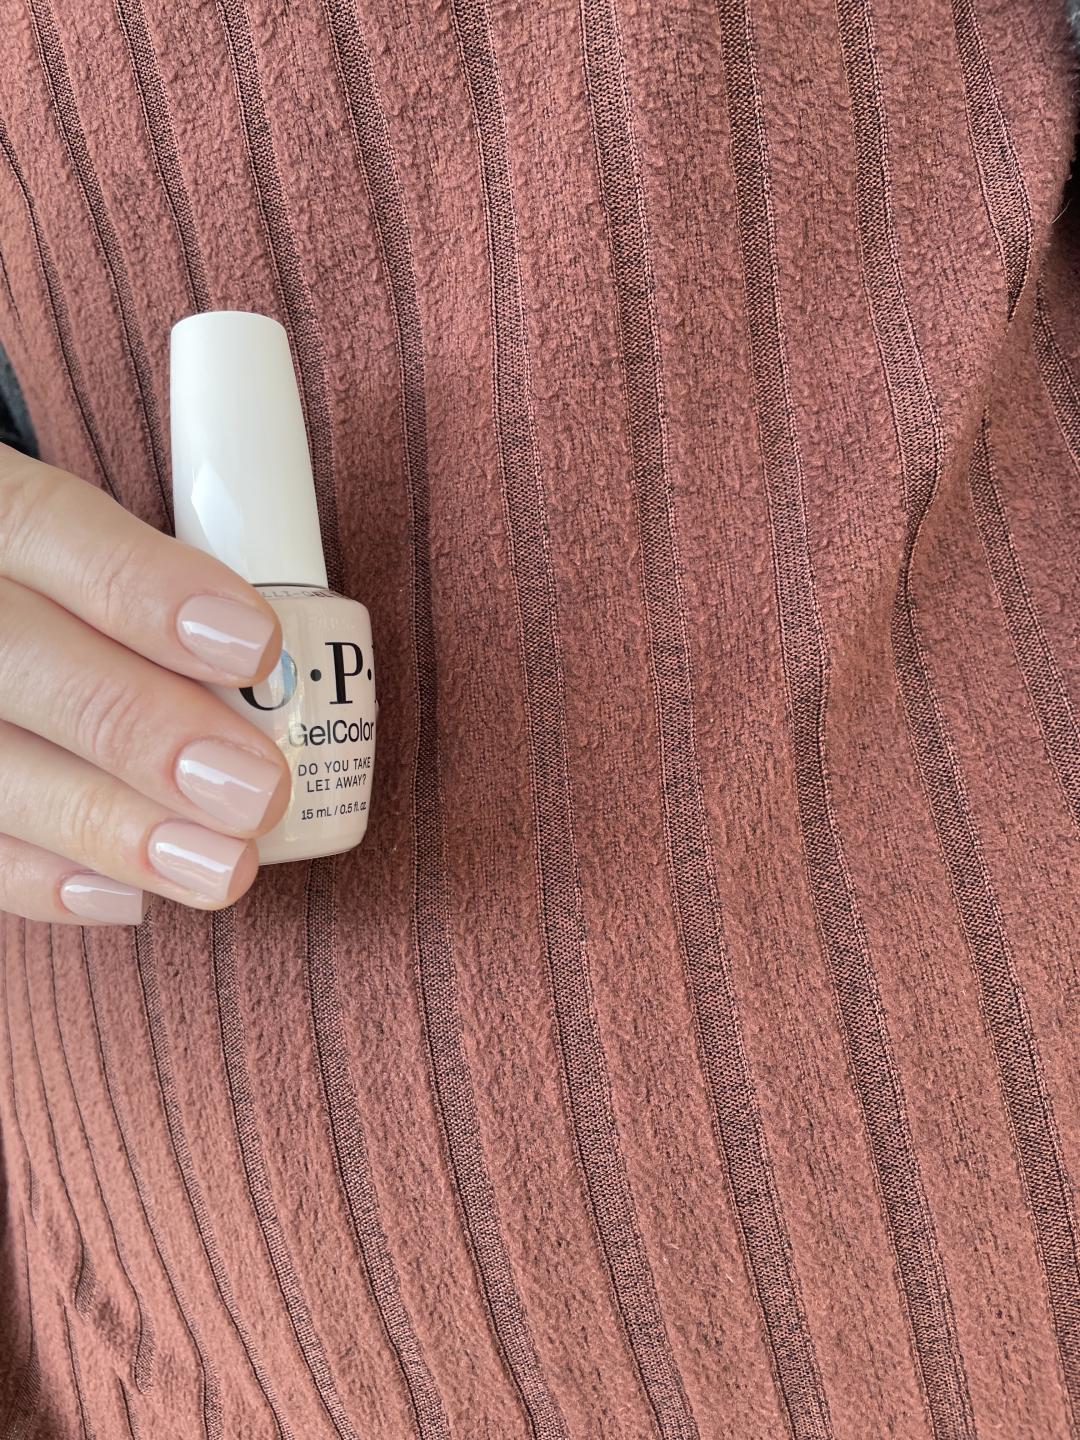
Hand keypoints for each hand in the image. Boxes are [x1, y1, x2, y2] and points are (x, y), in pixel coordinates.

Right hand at [0, 444, 291, 924]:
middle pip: (19, 658)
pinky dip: (40, 879)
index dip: (150, 592)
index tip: (258, 648)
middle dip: (145, 730)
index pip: (49, 529)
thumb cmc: (57, 588)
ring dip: (109, 827)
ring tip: (221, 868)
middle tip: (258, 792)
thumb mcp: (81, 543)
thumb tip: (275, 665)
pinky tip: (127, 897)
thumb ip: (151, 579)